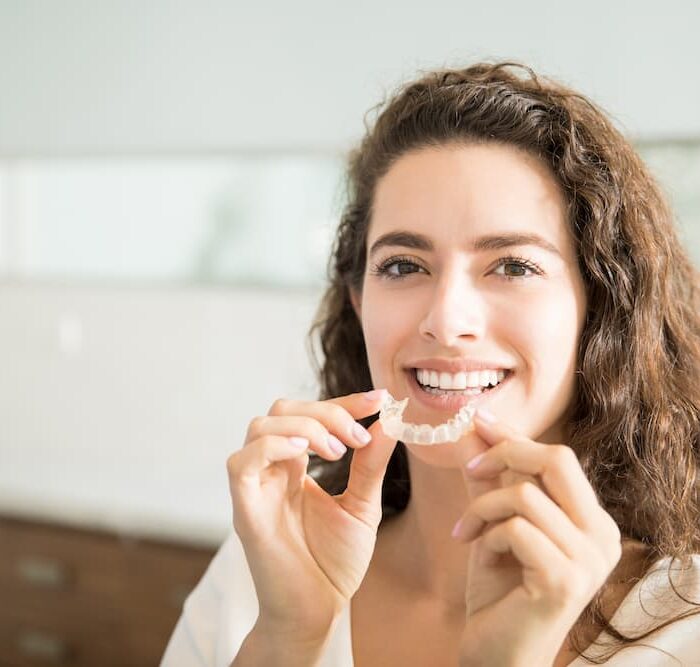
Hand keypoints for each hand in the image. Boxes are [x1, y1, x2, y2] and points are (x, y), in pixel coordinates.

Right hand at [227, 389, 397, 643]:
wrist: (319, 611)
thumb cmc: (334, 562)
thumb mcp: (362, 505)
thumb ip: (370, 464)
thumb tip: (388, 422)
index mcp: (296, 467)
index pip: (310, 415)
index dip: (343, 401)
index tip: (379, 400)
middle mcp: (272, 470)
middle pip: (282, 410)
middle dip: (326, 411)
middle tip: (357, 437)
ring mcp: (256, 487)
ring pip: (260, 426)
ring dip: (305, 427)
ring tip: (338, 451)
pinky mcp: (245, 509)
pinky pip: (242, 462)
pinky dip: (273, 446)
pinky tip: (306, 455)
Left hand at [453, 412, 622, 665]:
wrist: (498, 653)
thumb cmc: (500, 588)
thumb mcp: (493, 522)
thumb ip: (489, 478)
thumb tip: (473, 428)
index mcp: (592, 520)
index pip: (558, 458)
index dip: (515, 435)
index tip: (478, 419)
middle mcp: (603, 536)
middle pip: (557, 459)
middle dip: (505, 453)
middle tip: (470, 468)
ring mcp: (590, 559)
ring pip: (525, 494)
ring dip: (482, 506)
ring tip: (466, 530)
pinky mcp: (566, 579)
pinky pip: (515, 527)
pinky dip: (486, 533)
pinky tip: (477, 553)